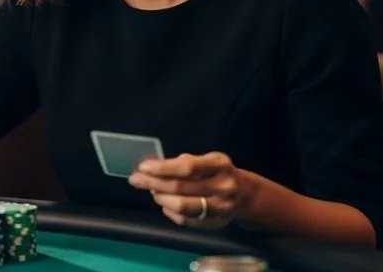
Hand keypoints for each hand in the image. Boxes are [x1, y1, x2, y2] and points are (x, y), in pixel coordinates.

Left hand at [129, 152, 251, 228]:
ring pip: (183, 207)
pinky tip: (164, 204)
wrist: (246, 194)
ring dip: (161, 198)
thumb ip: (183, 162)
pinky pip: (187, 221)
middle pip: (181, 188)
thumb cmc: (217, 172)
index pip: (187, 167)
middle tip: (136, 179)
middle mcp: (224, 186)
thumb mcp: (206, 160)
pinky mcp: (217, 223)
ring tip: (152, 191)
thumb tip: (152, 167)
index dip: (162, 168)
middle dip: (153, 183)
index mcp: (220, 164)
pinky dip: (170, 212)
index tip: (143, 167)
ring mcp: (222, 208)